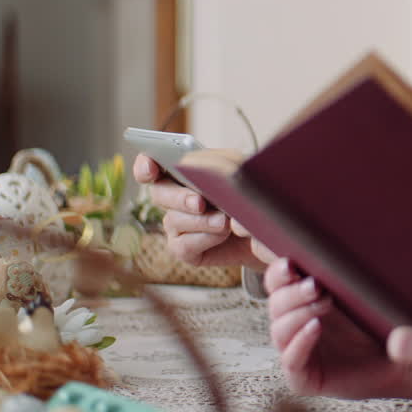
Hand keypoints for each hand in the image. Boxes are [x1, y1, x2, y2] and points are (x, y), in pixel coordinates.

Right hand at [132, 152, 262, 269]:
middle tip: (200, 202)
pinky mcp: (183, 249)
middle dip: (178, 197)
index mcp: (181, 172)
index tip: (151, 169)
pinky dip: (204, 238)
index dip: (145, 165)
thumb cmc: (249, 194)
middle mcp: (173, 197)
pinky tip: (223, 234)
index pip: (150, 164)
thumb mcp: (238, 170)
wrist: (266, 228)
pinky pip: (182, 245)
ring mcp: (176, 224)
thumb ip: (214, 162)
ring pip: (173, 220)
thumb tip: (189, 164)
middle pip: (158, 193)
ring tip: (225, 220)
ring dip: (200, 220)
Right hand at [265, 258, 411, 399]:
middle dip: (293, 292)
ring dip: (299, 313)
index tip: (291, 263)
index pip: (277, 282)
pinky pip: (291, 359)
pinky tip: (315, 328)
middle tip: (316, 285)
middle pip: (275, 303)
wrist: (400, 359)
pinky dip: (300, 342)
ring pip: (279, 329)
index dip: (279, 272)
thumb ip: (349, 269)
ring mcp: (297, 350)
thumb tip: (348, 232)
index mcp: (303, 299)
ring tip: (324, 303)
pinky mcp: (303, 376)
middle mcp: (295, 323)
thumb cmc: (381, 324)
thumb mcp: (364, 291)